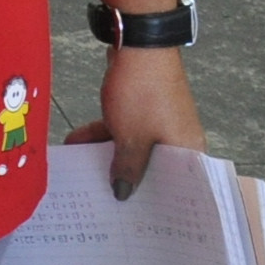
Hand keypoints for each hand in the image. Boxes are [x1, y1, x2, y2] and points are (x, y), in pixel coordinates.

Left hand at [64, 46, 204, 197]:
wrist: (137, 45)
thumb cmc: (142, 93)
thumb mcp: (131, 138)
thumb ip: (127, 169)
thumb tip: (123, 195)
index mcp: (188, 150)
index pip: (176, 187)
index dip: (155, 203)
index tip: (135, 219)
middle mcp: (178, 139)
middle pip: (151, 168)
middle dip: (125, 180)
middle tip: (102, 202)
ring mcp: (160, 122)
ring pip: (132, 148)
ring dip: (106, 156)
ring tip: (82, 175)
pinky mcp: (143, 108)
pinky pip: (123, 130)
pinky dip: (102, 136)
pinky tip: (75, 144)